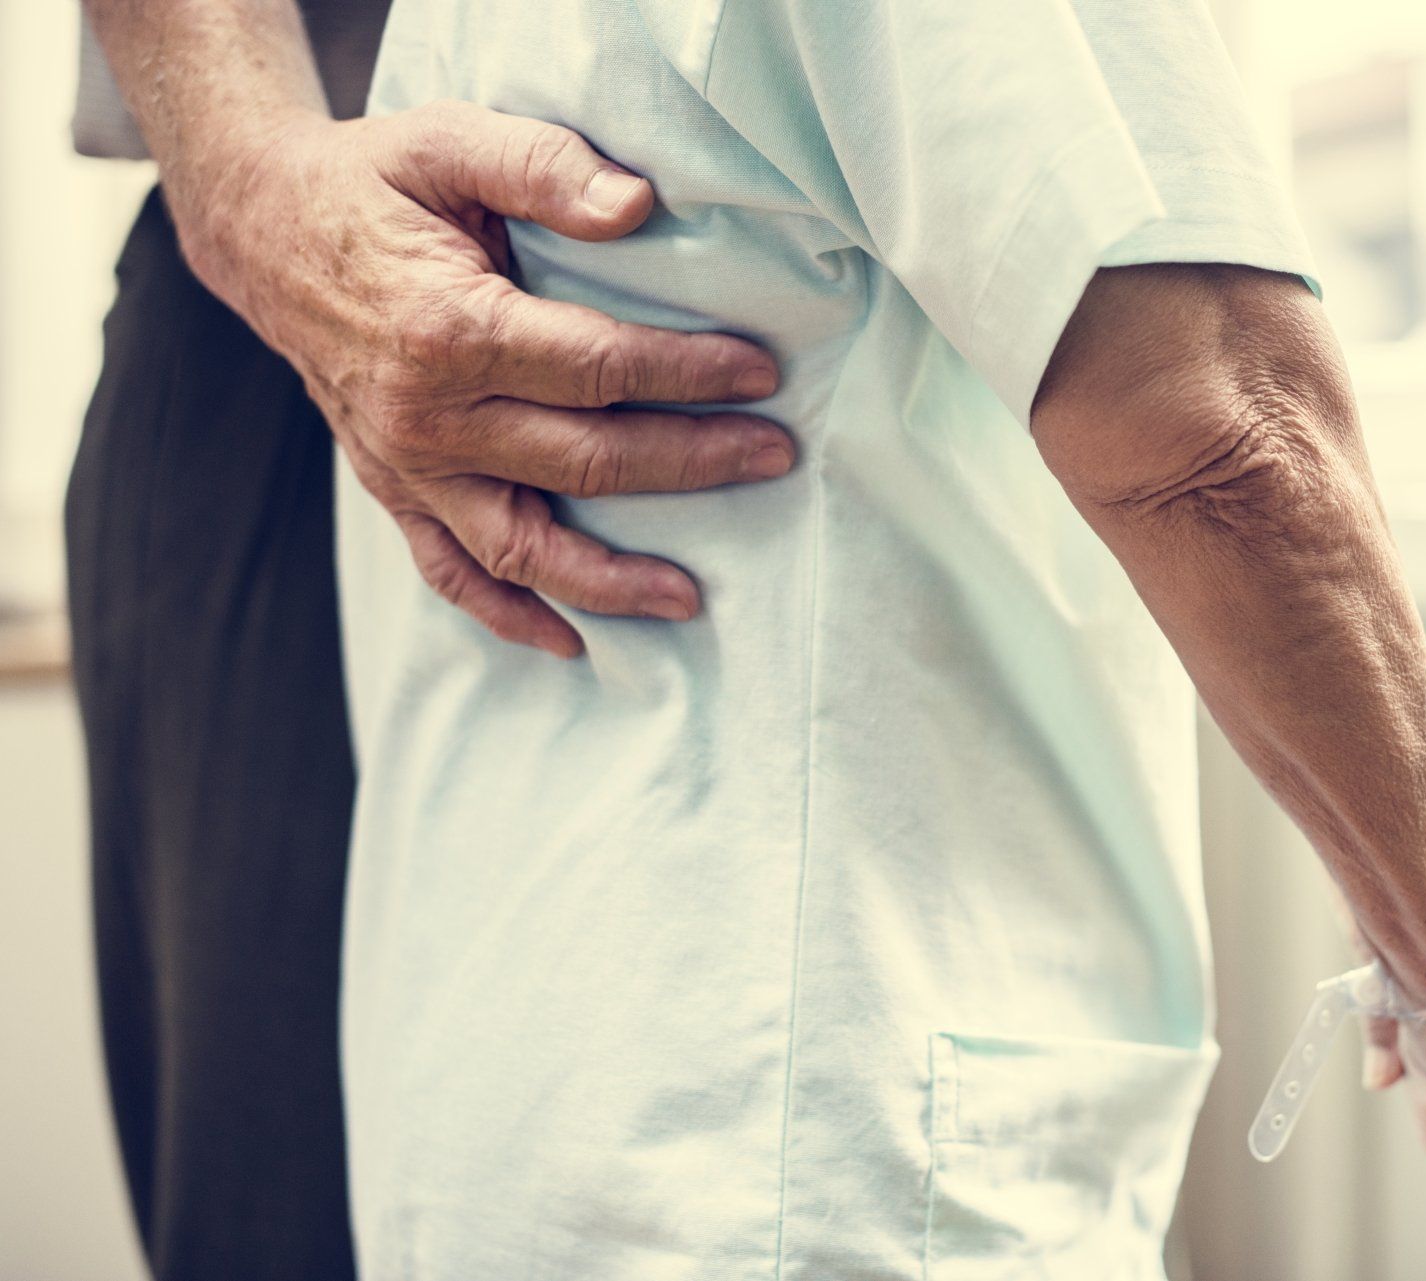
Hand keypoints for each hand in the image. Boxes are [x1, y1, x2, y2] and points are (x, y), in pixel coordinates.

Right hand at [174, 100, 792, 656]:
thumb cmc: (372, 181)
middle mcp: (428, 417)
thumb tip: (637, 207)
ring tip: (693, 597)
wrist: (263, 230)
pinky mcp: (393, 490)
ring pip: (524, 546)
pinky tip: (572, 642)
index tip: (762, 373)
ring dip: (612, 582)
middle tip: (775, 457)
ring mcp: (408, 466)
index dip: (690, 374)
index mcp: (451, 330)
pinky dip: (508, 616)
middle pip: (586, 462)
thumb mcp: (449, 139)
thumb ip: (543, 166)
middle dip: (693, 463)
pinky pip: (450, 572)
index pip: (600, 368)